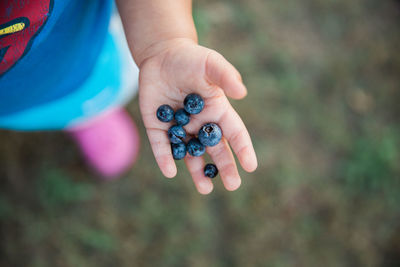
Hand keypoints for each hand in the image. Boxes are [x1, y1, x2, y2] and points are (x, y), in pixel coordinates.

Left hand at [138, 38, 256, 193]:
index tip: (251, 166)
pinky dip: (166, 158)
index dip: (243, 149)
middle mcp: (200, 124)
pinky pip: (163, 146)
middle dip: (225, 167)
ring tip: (205, 189)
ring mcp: (179, 127)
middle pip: (215, 149)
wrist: (161, 56)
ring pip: (190, 154)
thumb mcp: (210, 64)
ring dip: (197, 171)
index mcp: (217, 111)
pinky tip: (170, 171)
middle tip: (233, 185)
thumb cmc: (191, 59)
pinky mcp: (158, 127)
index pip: (234, 132)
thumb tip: (242, 93)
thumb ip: (226, 76)